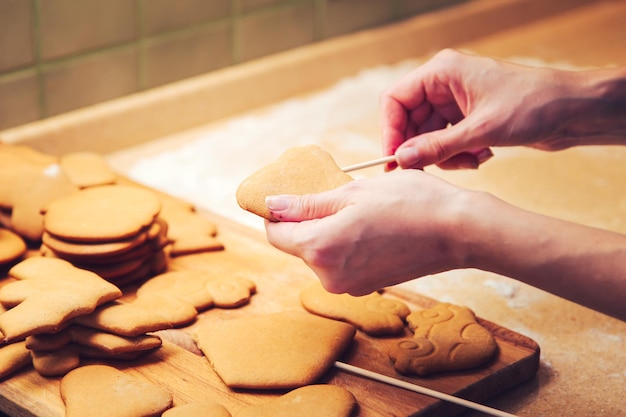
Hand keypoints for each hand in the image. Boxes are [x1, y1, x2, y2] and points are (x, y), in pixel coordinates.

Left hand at [264, 170, 469, 294]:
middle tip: (333, 195)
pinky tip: (370, 227)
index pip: (276, 234)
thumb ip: (307, 204)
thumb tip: (271, 205)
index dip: (276, 213)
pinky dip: (346, 245)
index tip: (288, 195)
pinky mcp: (366, 287)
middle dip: (308, 221)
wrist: (458, 231)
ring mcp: (349, 286)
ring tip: (358, 210)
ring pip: (321, 254)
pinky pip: (342, 264)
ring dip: (329, 232)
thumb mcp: (352, 193)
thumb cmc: (409, 204)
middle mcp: (329, 276)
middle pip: (299, 245)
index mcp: (320, 248)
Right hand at [380, 49, 624, 169]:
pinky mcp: (469, 118)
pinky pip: (447, 141)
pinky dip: (458, 155)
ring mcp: (457, 102)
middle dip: (421, 148)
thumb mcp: (480, 130)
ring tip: (470, 161)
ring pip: (428, 135)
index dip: (390, 130)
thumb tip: (402, 159)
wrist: (573, 110)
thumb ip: (437, 146)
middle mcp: (445, 84)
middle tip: (428, 170)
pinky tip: (482, 155)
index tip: (394, 159)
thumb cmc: (533, 105)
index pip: (395, 99)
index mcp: (442, 72)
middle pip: (410, 121)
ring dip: (444, 155)